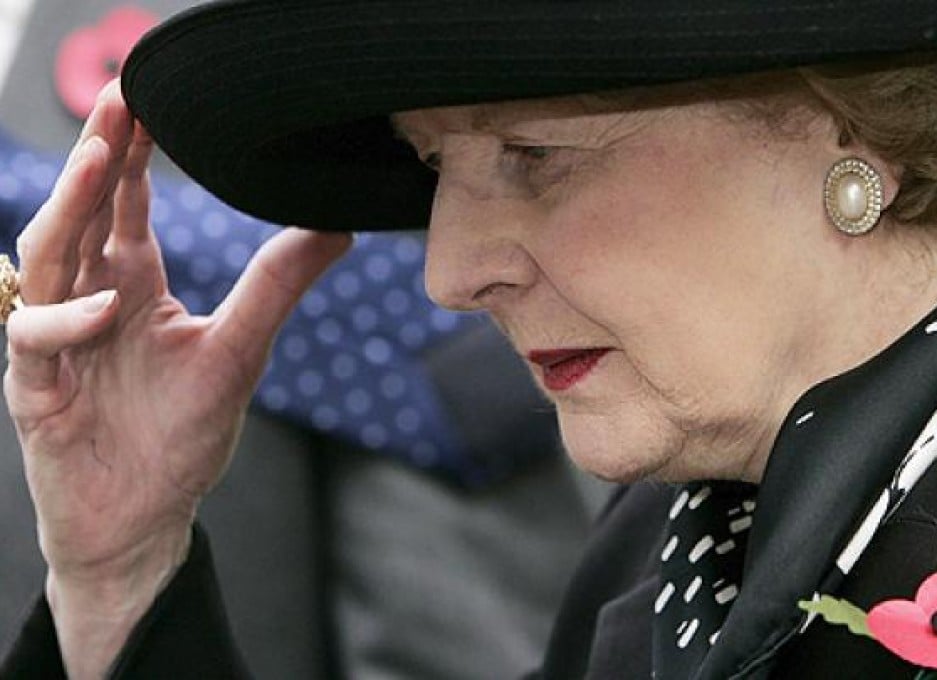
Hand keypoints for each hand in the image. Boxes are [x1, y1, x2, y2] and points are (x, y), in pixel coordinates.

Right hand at [3, 81, 351, 676]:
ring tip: (99, 158)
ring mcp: (55, 342)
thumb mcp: (240, 352)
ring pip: (46, 261)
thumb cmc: (181, 436)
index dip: (130, 153)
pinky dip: (67, 323)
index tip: (146, 98)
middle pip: (80, 214)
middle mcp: (87, 303)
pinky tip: (107, 308)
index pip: (122, 206)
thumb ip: (277, 288)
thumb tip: (335, 225)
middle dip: (95, 155)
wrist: (142, 516)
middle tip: (119, 97)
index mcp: (129, 287)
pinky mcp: (37, 389)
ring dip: (69, 209)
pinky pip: (38, 342)